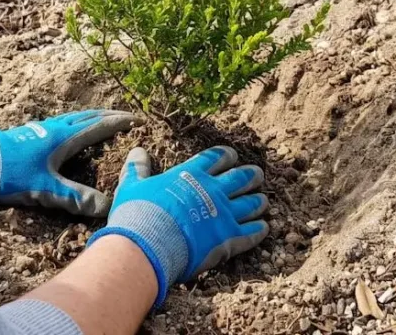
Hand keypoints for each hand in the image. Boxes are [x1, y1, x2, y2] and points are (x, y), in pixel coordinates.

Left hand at [0, 109, 137, 216]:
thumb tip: (105, 207)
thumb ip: (75, 198)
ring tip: (99, 119)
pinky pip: (58, 123)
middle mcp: (53, 129)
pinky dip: (72, 123)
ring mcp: (39, 129)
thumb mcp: (44, 190)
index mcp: (63, 138)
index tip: (136, 119)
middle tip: (124, 116)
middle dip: (106, 116)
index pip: (97, 127)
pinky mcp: (27, 134)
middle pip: (86, 117)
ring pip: (71, 118)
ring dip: (89, 117)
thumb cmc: (8, 176)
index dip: (118, 123)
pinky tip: (64, 131)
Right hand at [88, 146, 269, 308]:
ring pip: (251, 204)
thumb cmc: (138, 215)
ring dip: (259, 201)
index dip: (226, 155)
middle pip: (241, 178)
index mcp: (191, 175)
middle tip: (257, 175)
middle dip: (251, 175)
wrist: (148, 245)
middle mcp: (213, 190)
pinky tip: (264, 228)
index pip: (216, 158)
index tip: (232, 156)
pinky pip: (251, 233)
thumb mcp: (132, 186)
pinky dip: (259, 230)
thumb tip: (138, 151)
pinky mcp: (230, 239)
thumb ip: (137, 169)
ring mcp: (224, 214)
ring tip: (263, 200)